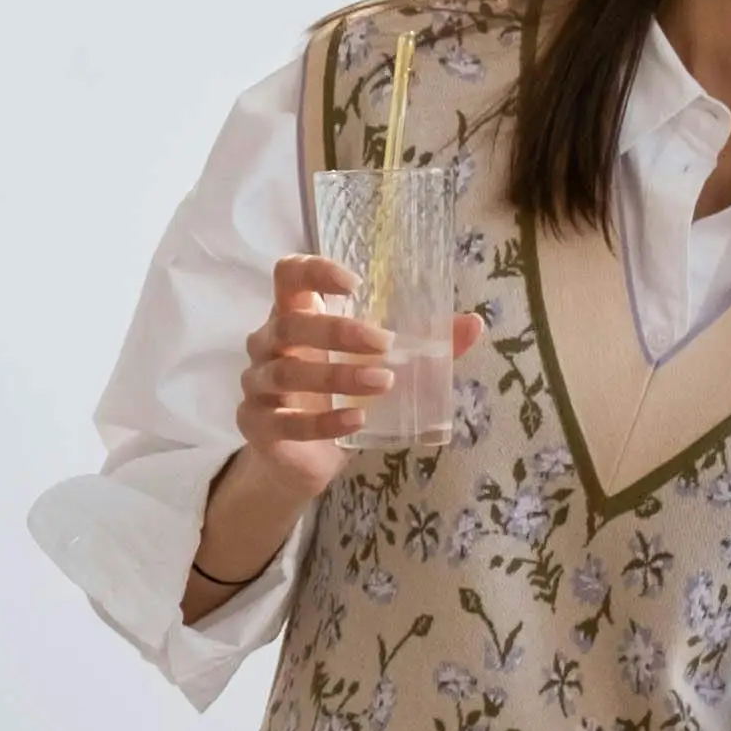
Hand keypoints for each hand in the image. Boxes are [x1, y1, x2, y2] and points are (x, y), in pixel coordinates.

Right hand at [189, 262, 484, 604]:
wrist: (306, 460)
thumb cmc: (339, 398)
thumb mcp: (380, 368)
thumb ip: (423, 347)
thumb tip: (474, 324)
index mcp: (294, 316)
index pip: (288, 274)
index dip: (314, 271)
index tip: (355, 284)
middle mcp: (268, 344)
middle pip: (288, 323)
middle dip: (337, 331)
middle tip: (385, 345)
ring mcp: (257, 385)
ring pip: (286, 371)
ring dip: (336, 375)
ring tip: (382, 383)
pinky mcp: (256, 425)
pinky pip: (284, 421)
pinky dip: (322, 422)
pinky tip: (356, 421)